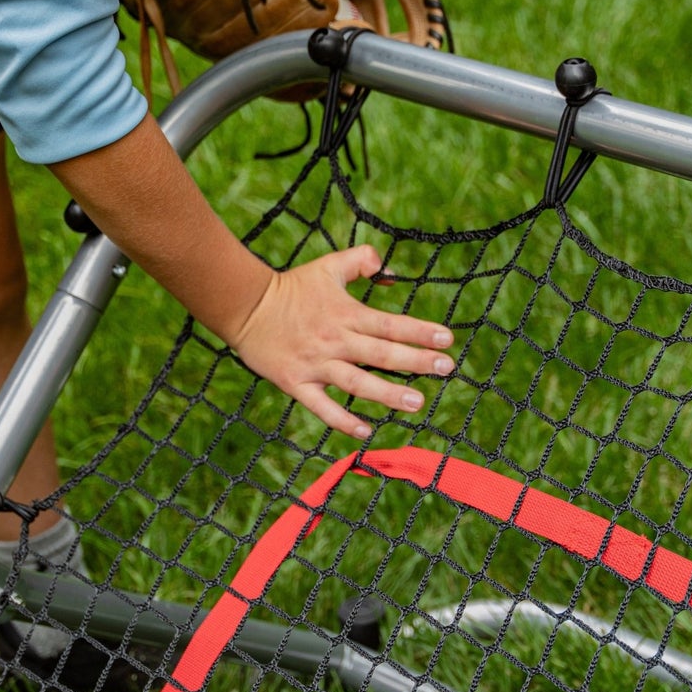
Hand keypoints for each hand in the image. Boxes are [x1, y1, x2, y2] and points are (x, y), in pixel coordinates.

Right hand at [230, 245, 455, 438]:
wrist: (244, 307)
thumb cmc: (291, 287)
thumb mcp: (328, 266)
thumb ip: (362, 261)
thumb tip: (391, 271)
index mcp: (346, 314)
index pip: (390, 324)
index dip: (419, 332)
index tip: (447, 340)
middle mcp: (335, 341)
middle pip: (381, 354)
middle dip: (416, 361)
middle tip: (446, 369)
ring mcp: (316, 365)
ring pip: (357, 383)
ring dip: (388, 394)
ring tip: (417, 403)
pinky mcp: (296, 383)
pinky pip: (322, 407)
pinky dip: (343, 420)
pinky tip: (366, 430)